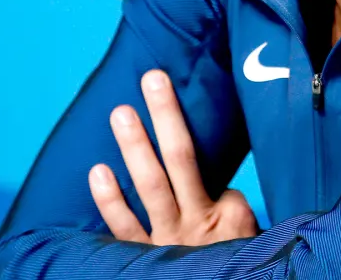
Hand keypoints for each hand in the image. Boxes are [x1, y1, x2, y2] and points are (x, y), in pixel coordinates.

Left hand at [89, 69, 258, 245]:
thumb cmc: (232, 265)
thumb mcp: (242, 235)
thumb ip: (229, 209)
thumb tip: (217, 187)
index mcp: (219, 214)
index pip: (202, 164)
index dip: (180, 127)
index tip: (163, 88)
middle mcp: (190, 223)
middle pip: (179, 158)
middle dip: (165, 116)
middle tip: (151, 78)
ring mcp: (164, 241)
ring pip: (150, 186)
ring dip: (136, 147)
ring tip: (121, 113)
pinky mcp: (140, 261)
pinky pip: (123, 229)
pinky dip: (110, 200)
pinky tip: (98, 172)